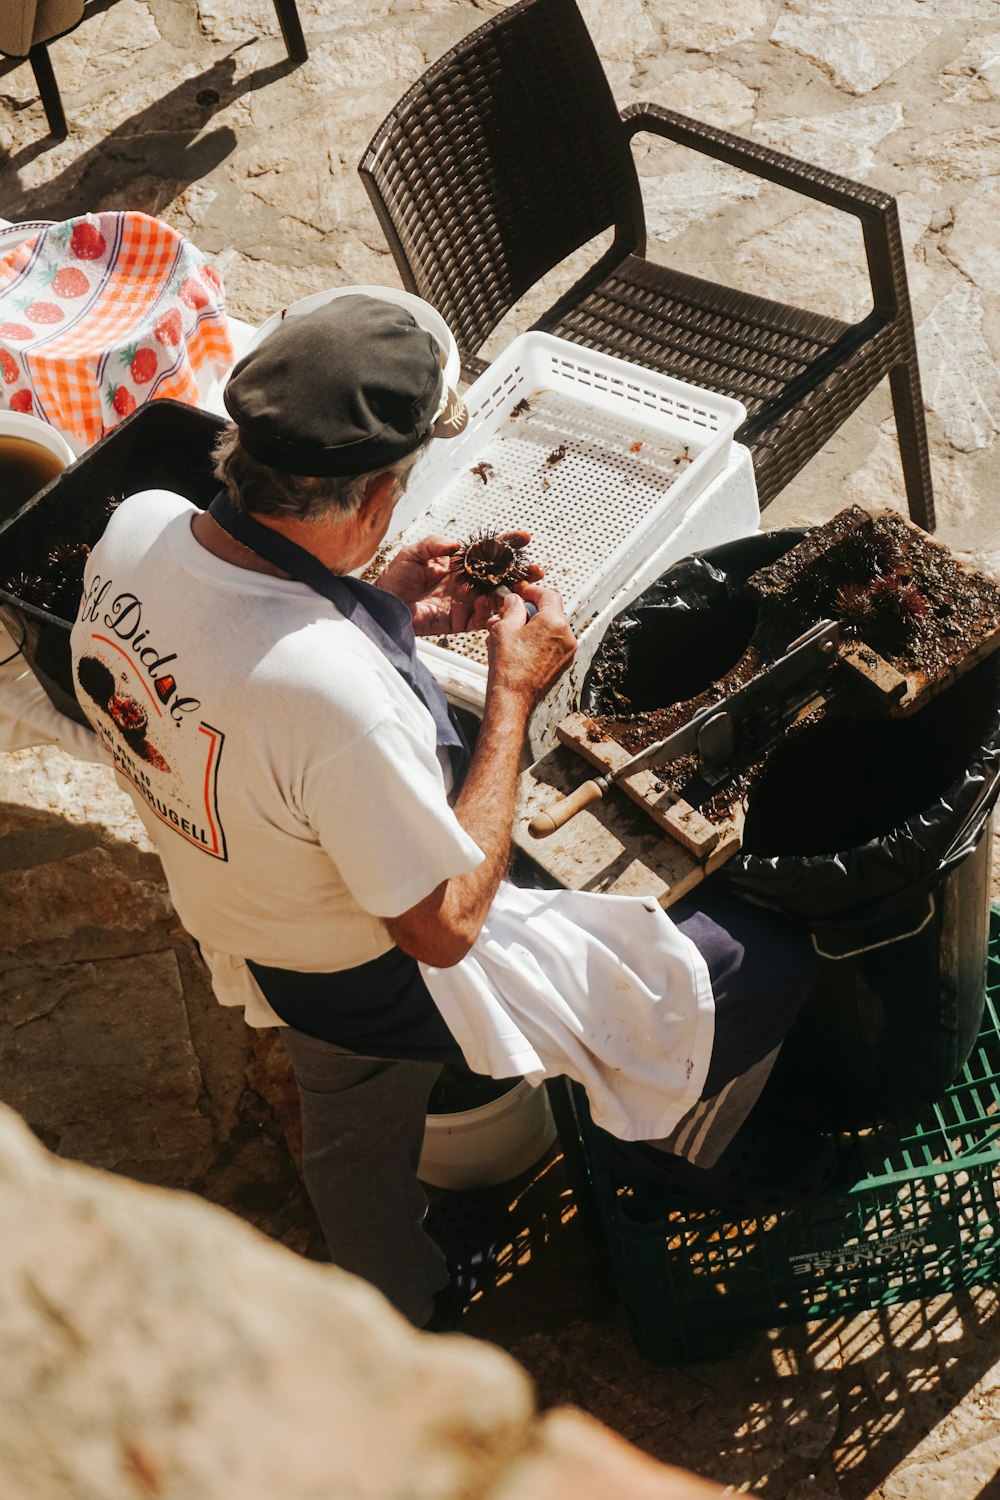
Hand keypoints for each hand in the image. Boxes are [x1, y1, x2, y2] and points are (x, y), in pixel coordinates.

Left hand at [378, 531, 541, 635]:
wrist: (384, 606)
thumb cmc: (394, 579)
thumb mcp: (412, 553)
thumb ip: (433, 544)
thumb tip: (454, 543)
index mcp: (457, 562)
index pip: (486, 550)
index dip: (505, 543)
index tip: (523, 537)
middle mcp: (465, 581)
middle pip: (498, 575)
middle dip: (518, 571)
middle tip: (536, 569)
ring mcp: (464, 601)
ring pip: (495, 597)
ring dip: (513, 593)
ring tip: (527, 588)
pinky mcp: (460, 621)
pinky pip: (482, 618)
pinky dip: (492, 612)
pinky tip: (499, 604)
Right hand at [486, 582, 576, 708]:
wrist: (513, 699)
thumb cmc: (509, 669)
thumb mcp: (503, 628)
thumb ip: (512, 608)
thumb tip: (515, 601)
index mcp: (555, 623)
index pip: (549, 595)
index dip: (533, 592)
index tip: (523, 594)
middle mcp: (566, 637)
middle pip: (550, 613)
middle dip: (529, 611)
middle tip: (511, 615)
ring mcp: (566, 653)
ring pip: (550, 629)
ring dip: (531, 627)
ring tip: (510, 634)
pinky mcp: (561, 664)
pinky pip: (551, 644)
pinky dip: (537, 641)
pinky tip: (518, 647)